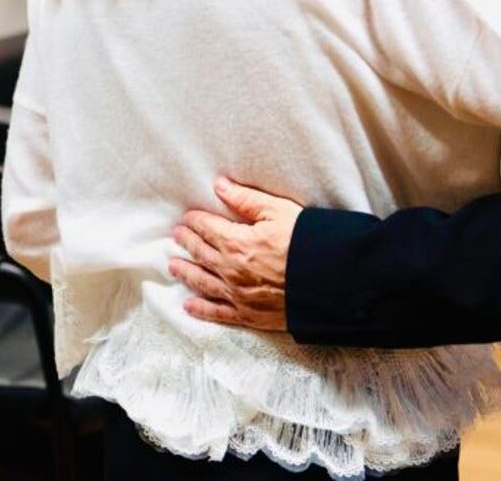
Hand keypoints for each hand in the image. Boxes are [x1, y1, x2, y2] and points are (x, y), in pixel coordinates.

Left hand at [169, 176, 304, 330]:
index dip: (195, 221)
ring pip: (203, 283)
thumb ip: (247, 199)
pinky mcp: (248, 315)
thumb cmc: (305, 242)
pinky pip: (217, 313)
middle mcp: (230, 271)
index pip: (207, 229)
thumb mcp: (279, 211)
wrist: (326, 281)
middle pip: (201, 254)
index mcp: (237, 243)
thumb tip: (220, 186)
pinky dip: (200, 309)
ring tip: (173, 266)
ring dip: (186, 273)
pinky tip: (189, 306)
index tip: (187, 217)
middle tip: (177, 236)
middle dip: (188, 243)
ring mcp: (237, 295)